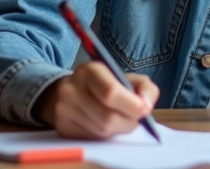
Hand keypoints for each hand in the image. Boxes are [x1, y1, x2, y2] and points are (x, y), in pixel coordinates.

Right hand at [34, 62, 159, 138]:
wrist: (73, 91)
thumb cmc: (107, 84)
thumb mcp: (127, 77)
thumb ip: (145, 87)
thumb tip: (146, 105)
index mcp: (90, 70)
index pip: (110, 92)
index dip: (131, 105)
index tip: (144, 109)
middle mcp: (72, 89)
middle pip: (107, 117)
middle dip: (128, 122)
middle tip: (136, 119)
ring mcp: (64, 110)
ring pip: (101, 131)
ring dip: (118, 130)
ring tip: (121, 119)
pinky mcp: (63, 127)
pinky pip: (92, 138)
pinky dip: (106, 136)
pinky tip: (107, 125)